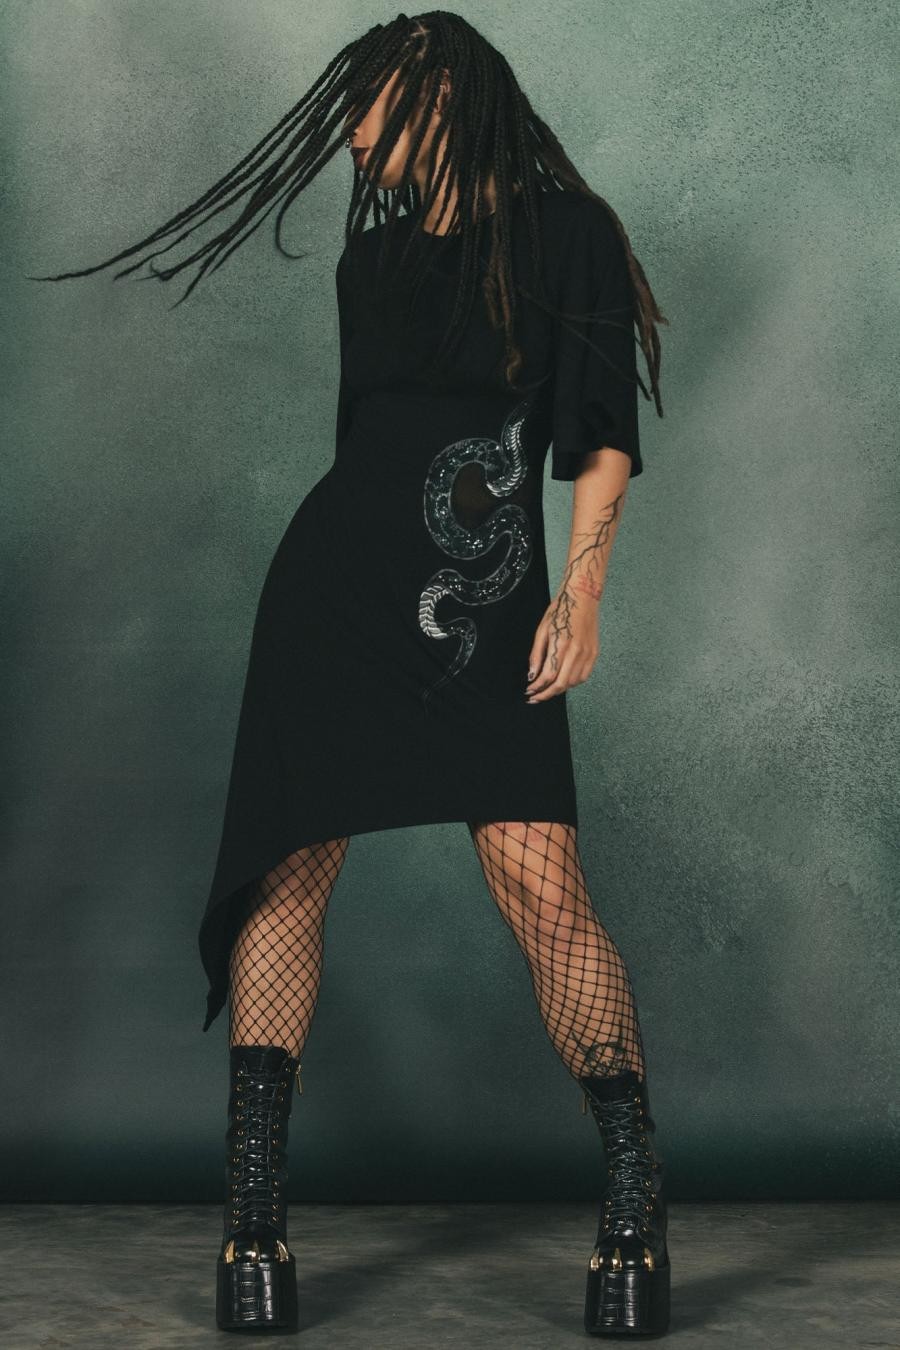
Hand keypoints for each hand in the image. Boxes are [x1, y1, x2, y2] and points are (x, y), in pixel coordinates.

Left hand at [525, 588, 599, 702]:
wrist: (583, 598)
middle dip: (546, 694)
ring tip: (547, 689)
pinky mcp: (594, 653)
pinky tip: (563, 680)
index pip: (548, 675)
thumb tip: (532, 675)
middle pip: (561, 684)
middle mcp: (577, 651)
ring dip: (559, 689)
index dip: (537, 687)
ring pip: (573, 683)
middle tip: (535, 697)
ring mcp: (588, 653)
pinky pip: (584, 676)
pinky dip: (572, 683)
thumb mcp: (542, 630)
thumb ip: (536, 655)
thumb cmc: (560, 610)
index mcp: (561, 644)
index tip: (529, 691)